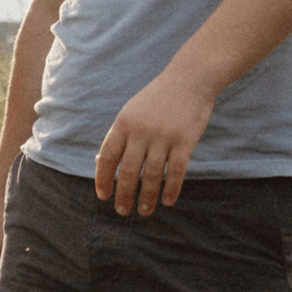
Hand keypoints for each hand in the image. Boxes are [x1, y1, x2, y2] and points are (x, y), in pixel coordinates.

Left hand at [94, 70, 216, 217]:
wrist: (189, 80)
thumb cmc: (157, 99)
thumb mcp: (131, 112)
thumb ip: (119, 136)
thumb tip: (102, 162)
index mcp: (123, 124)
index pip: (107, 158)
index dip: (103, 180)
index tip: (104, 196)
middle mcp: (141, 132)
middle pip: (127, 171)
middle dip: (123, 195)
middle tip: (122, 212)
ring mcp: (163, 137)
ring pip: (152, 176)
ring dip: (147, 197)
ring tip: (144, 211)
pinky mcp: (184, 141)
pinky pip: (176, 172)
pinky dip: (171, 189)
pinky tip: (167, 202)